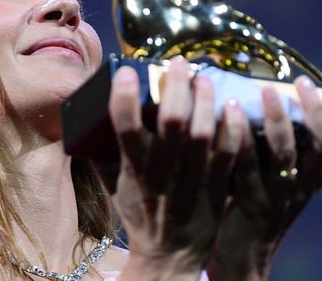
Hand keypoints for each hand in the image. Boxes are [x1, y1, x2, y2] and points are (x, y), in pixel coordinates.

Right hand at [108, 57, 240, 279]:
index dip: (124, 98)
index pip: (125, 130)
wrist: (170, 257)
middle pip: (171, 122)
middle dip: (175, 87)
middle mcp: (162, 173)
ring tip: (204, 78)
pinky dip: (232, 128)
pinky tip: (233, 106)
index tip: (127, 71)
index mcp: (134, 171)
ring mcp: (191, 180)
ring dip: (204, 101)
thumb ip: (103, 156)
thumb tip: (88, 124)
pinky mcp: (216, 186)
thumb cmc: (140, 216)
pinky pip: (228, 153)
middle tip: (178, 63)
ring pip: (202, 133)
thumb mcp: (115, 187)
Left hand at [208, 76, 321, 279]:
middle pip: (319, 147)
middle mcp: (300, 189)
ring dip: (277, 117)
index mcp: (310, 184)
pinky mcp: (247, 200)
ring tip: (266, 89)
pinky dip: (240, 134)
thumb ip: (279, 154)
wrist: (240, 258)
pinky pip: (246, 163)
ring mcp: (275, 195)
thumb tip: (271, 106)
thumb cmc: (256, 210)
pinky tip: (229, 111)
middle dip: (314, 111)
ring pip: (285, 152)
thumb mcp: (279, 184)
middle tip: (302, 83)